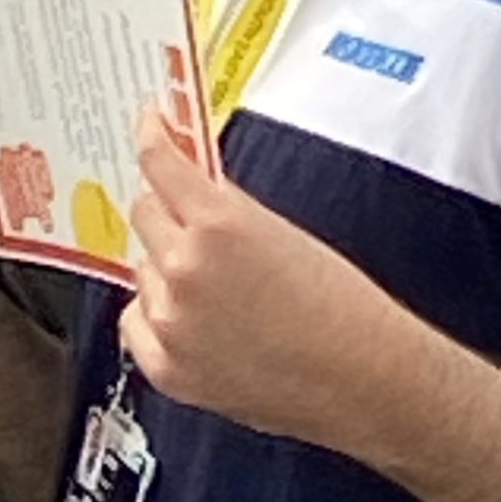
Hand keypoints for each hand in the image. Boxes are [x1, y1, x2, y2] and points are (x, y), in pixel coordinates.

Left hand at [120, 110, 402, 444]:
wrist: (362, 378)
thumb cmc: (341, 309)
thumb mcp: (283, 230)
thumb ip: (226, 205)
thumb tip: (192, 184)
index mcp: (219, 224)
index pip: (159, 161)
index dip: (153, 133)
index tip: (150, 123)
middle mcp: (185, 270)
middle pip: (143, 211)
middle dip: (168, 209)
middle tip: (197, 223)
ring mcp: (171, 322)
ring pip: (144, 269)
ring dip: (168, 268)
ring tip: (223, 291)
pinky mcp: (167, 367)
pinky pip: (138, 321)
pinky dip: (159, 316)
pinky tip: (200, 321)